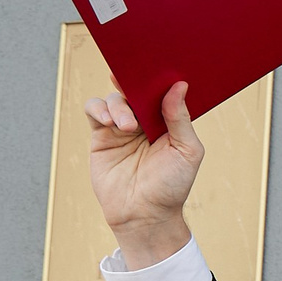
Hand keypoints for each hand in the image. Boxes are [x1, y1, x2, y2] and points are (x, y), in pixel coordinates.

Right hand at [86, 82, 204, 269]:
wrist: (144, 214)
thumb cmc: (172, 185)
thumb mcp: (186, 150)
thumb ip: (180, 118)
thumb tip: (179, 85)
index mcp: (168, 120)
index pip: (161, 91)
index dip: (159, 78)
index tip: (156, 65)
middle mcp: (145, 120)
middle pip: (134, 89)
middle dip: (133, 80)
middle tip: (132, 75)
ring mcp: (122, 127)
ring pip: (114, 98)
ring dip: (119, 105)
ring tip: (128, 126)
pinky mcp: (101, 136)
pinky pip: (95, 111)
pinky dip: (100, 109)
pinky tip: (110, 122)